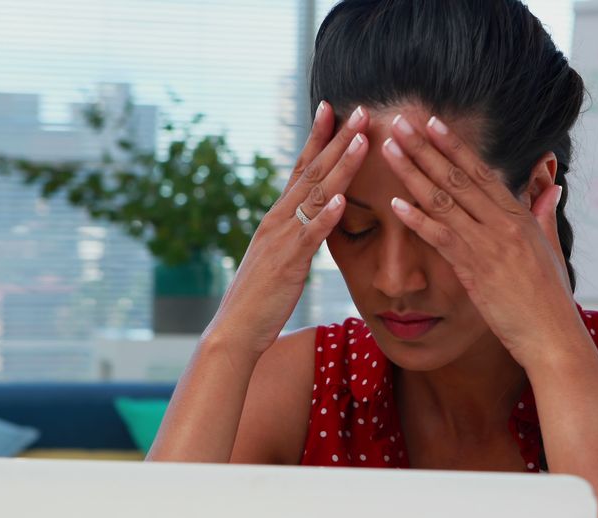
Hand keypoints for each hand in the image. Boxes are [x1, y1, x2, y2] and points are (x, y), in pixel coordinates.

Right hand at [204, 102, 370, 356]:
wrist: (235, 329)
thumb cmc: (261, 297)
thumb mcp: (283, 257)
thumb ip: (299, 234)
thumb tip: (317, 216)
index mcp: (278, 216)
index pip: (300, 167)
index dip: (318, 137)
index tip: (333, 108)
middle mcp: (278, 219)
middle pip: (312, 171)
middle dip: (338, 139)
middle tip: (362, 110)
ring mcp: (282, 239)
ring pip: (314, 195)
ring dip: (340, 166)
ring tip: (361, 140)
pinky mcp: (288, 264)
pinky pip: (309, 236)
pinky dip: (325, 216)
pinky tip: (341, 200)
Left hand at [380, 114, 584, 364]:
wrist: (552, 335)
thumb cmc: (551, 298)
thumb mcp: (551, 249)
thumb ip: (545, 215)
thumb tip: (552, 188)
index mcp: (520, 216)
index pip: (482, 172)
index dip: (454, 146)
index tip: (432, 123)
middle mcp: (503, 224)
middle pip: (458, 177)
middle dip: (425, 148)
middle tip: (400, 122)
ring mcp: (488, 245)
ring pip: (444, 200)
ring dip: (413, 173)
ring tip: (390, 150)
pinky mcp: (475, 270)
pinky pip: (441, 238)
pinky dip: (417, 219)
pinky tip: (395, 203)